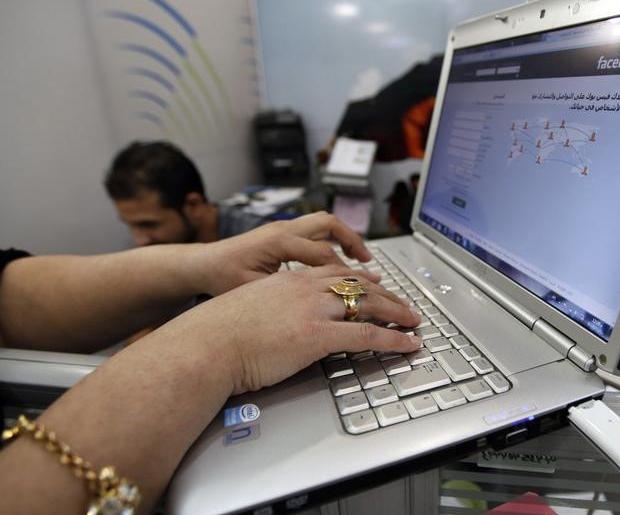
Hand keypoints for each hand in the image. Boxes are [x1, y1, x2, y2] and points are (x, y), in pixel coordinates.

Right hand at [176, 264, 421, 393]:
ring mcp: (313, 310)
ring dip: (397, 313)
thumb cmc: (217, 333)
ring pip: (369, 305)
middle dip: (387, 295)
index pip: (335, 273)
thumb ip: (272, 307)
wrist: (205, 345)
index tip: (376, 282)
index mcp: (289, 279)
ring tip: (414, 320)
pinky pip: (368, 335)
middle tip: (404, 303)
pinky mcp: (318, 336)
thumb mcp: (249, 308)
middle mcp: (305, 288)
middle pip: (358, 285)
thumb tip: (279, 320)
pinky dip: (394, 339)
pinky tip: (408, 343)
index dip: (360, 278)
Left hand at [190, 212, 372, 296]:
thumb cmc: (221, 279)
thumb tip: (316, 304)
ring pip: (323, 224)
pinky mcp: (280, 234)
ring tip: (360, 258)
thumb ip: (284, 292)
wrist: (200, 266)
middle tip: (369, 263)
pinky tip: (336, 261)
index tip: (360, 291)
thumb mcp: (253, 290)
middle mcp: (283, 229)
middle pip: (329, 226)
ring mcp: (282, 228)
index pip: (324, 253)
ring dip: (343, 238)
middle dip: (353, 242)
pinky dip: (329, 242)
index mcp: (278, 241)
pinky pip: (313, 231)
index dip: (344, 274)